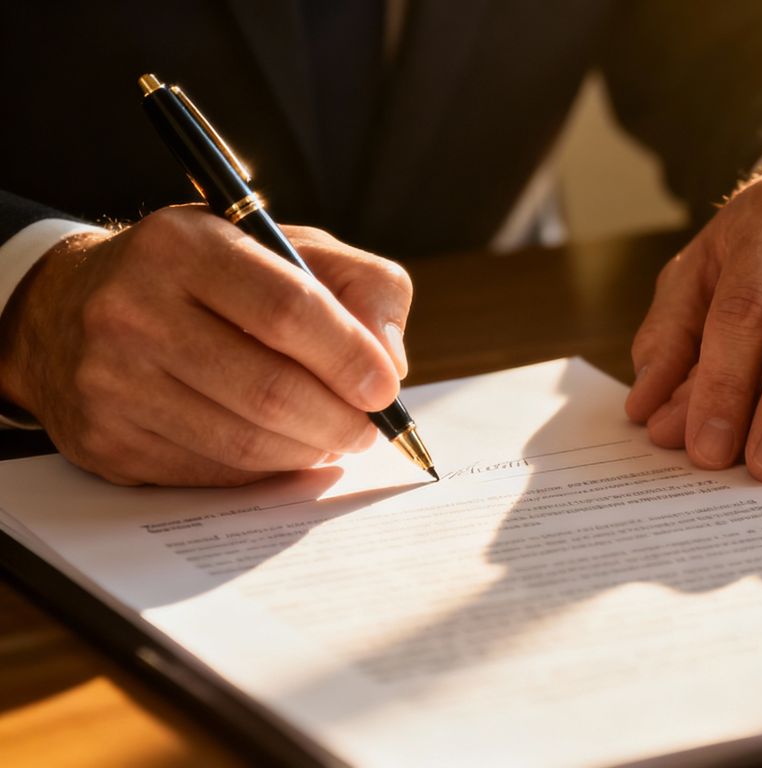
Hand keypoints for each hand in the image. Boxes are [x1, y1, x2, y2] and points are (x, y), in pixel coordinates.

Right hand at [0, 206, 412, 485]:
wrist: (69, 308)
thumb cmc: (207, 277)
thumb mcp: (284, 247)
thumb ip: (360, 284)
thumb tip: (390, 360)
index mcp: (183, 246)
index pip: (288, 309)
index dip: (350, 357)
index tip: (385, 388)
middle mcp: (132, 310)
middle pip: (269, 389)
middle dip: (339, 420)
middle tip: (369, 428)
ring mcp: (110, 381)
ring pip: (243, 443)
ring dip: (308, 450)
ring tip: (334, 437)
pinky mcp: (105, 441)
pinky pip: (212, 473)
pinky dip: (265, 470)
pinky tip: (282, 449)